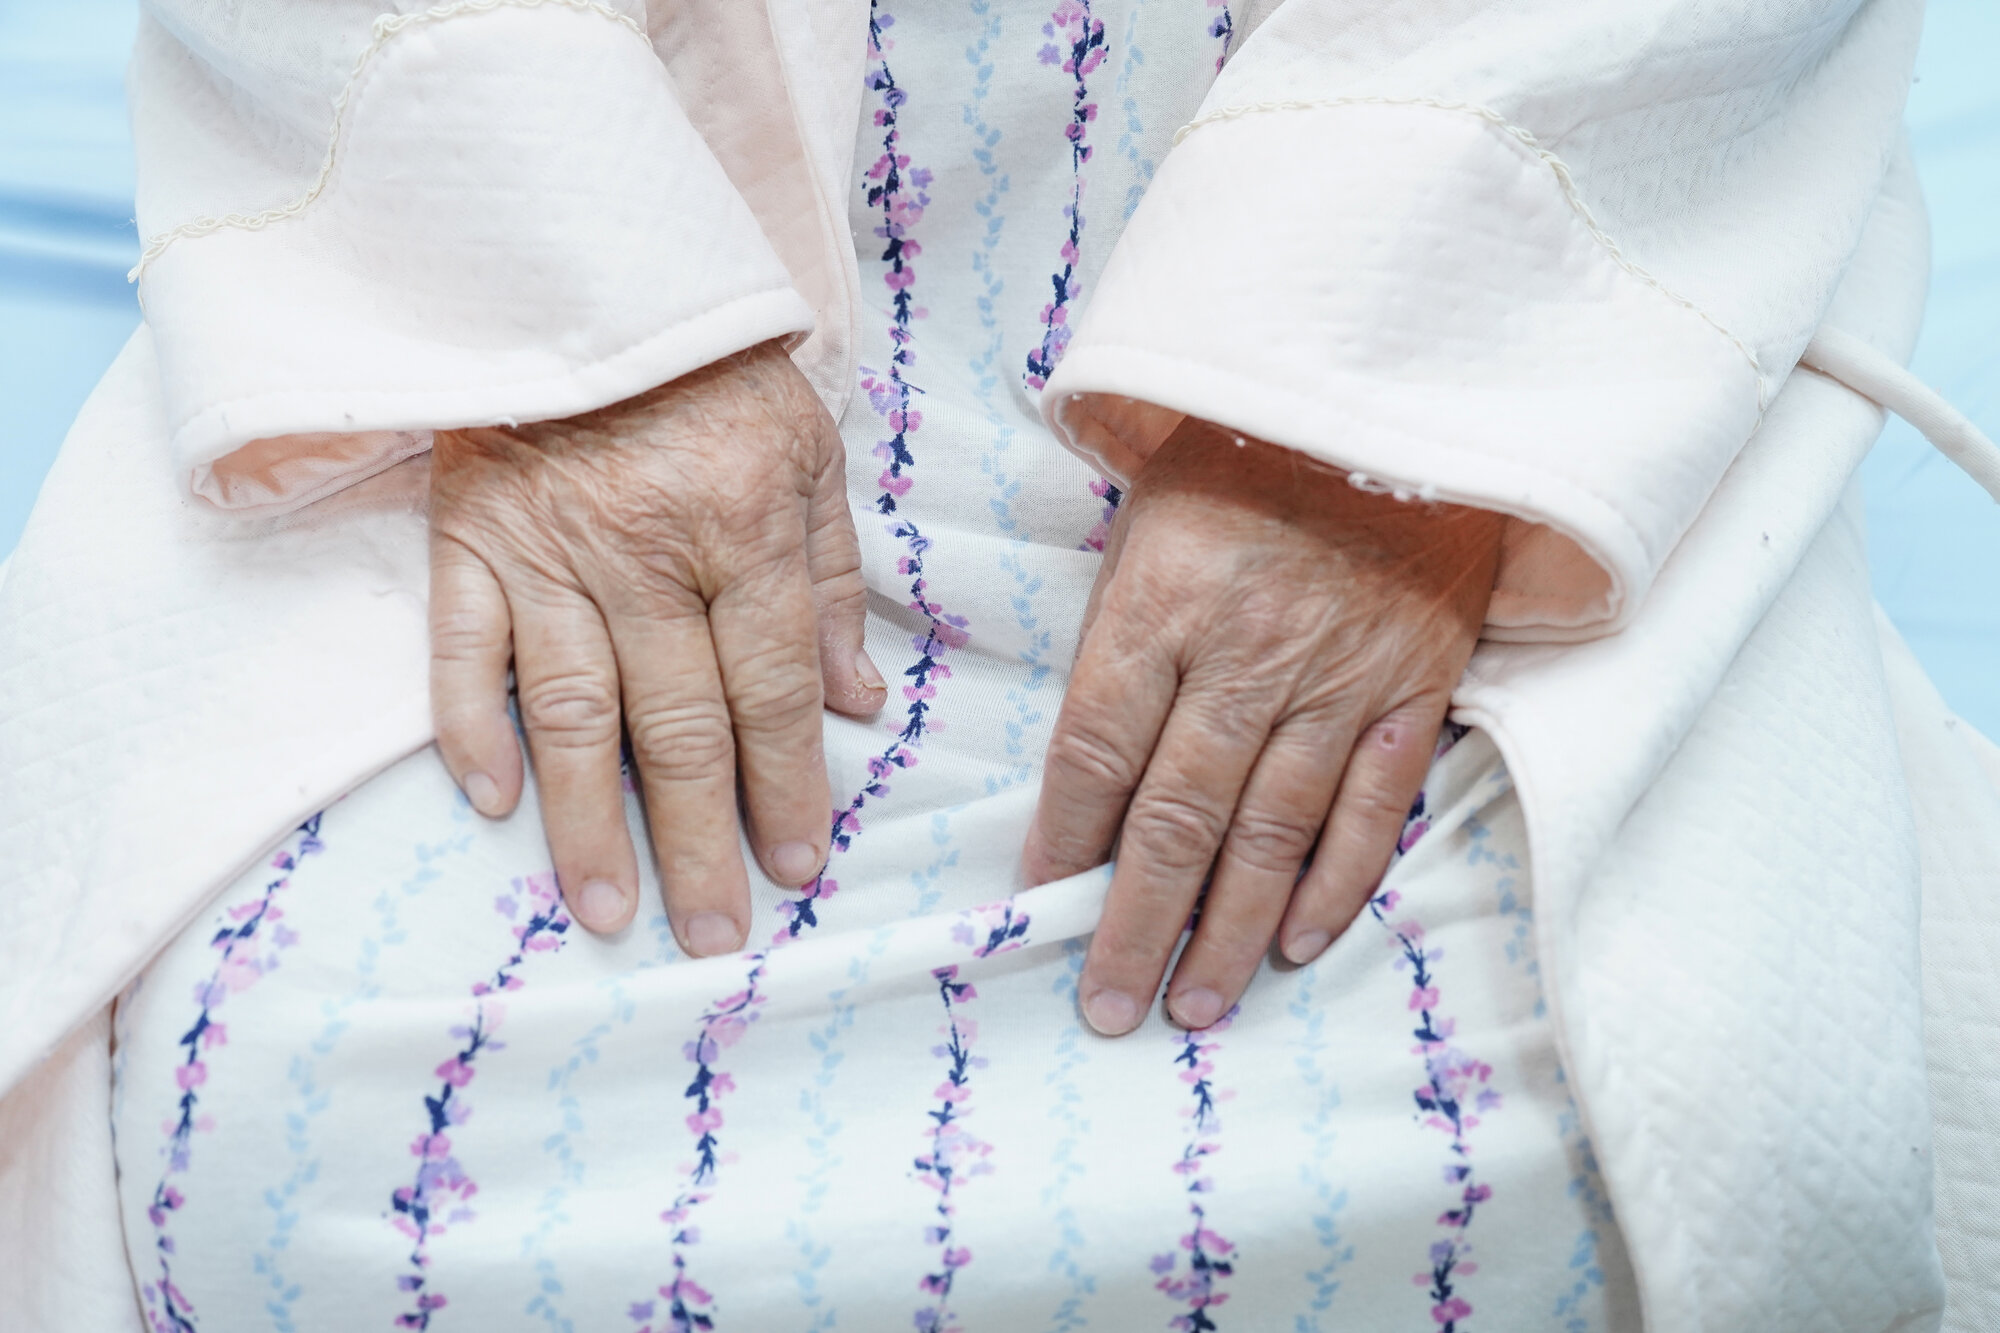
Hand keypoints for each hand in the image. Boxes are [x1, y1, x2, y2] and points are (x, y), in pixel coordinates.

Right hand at [427, 341, 885, 950]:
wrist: (592, 276)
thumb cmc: (718, 377)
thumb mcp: (810, 458)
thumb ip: (829, 584)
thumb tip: (860, 705)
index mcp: (744, 529)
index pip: (772, 690)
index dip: (788, 787)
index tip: (796, 868)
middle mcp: (647, 552)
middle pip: (680, 724)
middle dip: (701, 840)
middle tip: (710, 935)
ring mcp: (547, 550)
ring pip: (574, 710)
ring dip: (589, 821)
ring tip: (608, 909)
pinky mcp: (467, 535)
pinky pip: (462, 644)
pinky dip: (471, 722)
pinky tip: (492, 800)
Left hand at [1024, 420, 1504, 1034]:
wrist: (1397, 402)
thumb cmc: (1247, 459)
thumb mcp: (1149, 515)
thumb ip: (1118, 632)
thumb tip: (1082, 762)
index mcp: (1162, 602)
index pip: (1097, 749)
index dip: (1063, 838)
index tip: (1039, 900)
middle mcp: (1246, 654)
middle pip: (1177, 817)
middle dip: (1136, 923)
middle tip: (1111, 1005)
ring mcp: (1336, 680)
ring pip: (1270, 834)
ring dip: (1228, 932)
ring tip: (1195, 1004)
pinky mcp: (1411, 691)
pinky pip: (1368, 809)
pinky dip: (1332, 884)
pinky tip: (1295, 942)